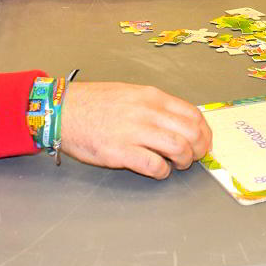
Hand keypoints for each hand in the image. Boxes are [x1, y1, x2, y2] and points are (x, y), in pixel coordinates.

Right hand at [60, 82, 210, 178]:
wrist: (62, 110)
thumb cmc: (94, 103)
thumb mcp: (131, 94)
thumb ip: (155, 106)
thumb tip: (180, 122)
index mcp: (152, 97)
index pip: (193, 114)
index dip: (204, 132)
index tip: (203, 143)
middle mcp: (147, 112)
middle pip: (191, 132)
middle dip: (199, 149)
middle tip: (193, 158)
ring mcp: (134, 131)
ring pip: (178, 148)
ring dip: (183, 161)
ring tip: (176, 165)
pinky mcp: (120, 152)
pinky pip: (154, 165)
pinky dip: (162, 171)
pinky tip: (157, 170)